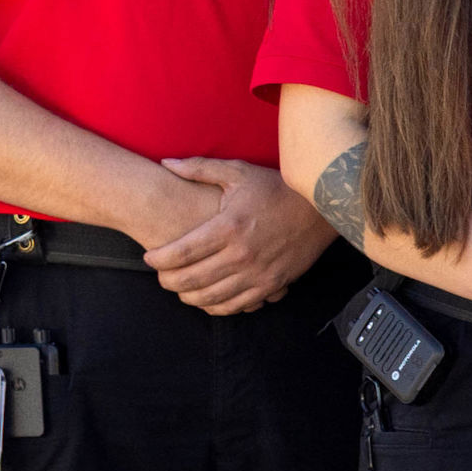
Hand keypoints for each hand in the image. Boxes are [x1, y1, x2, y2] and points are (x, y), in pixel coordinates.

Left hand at [144, 157, 334, 313]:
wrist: (321, 208)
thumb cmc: (276, 188)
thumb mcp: (239, 172)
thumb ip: (200, 168)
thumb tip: (166, 163)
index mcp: (229, 226)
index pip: (181, 252)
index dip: (158, 259)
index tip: (150, 257)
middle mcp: (242, 254)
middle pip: (191, 280)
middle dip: (167, 281)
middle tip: (161, 276)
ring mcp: (258, 273)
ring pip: (211, 298)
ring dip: (189, 297)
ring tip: (180, 288)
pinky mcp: (272, 285)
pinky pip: (237, 306)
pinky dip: (217, 307)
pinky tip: (208, 299)